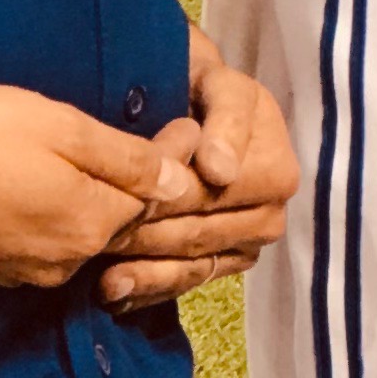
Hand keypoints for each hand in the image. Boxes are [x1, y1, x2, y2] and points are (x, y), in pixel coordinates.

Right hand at [0, 83, 197, 289]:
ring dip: (96, 199)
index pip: (156, 201)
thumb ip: (126, 160)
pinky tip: (43, 180)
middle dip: (140, 184)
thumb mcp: (63, 130)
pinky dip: (58, 212)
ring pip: (83, 232)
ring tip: (95, 154)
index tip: (184, 123)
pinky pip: (46, 240)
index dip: (172, 160)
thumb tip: (180, 180)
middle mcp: (63, 261)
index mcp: (89, 227)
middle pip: (121, 222)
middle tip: (151, 135)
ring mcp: (25, 269)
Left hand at [99, 37, 302, 310]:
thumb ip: (227, 119)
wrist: (193, 102)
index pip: (216, 196)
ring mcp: (246, 243)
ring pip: (191, 265)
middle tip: (98, 235)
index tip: (132, 195)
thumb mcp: (219, 84)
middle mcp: (269, 212)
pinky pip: (186, 284)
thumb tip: (222, 172)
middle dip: (149, 234)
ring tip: (104, 277)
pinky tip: (114, 293)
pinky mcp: (224, 264)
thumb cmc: (202, 86)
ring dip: (145, 272)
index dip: (173, 197)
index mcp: (277, 169)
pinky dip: (147, 289)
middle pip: (200, 232)